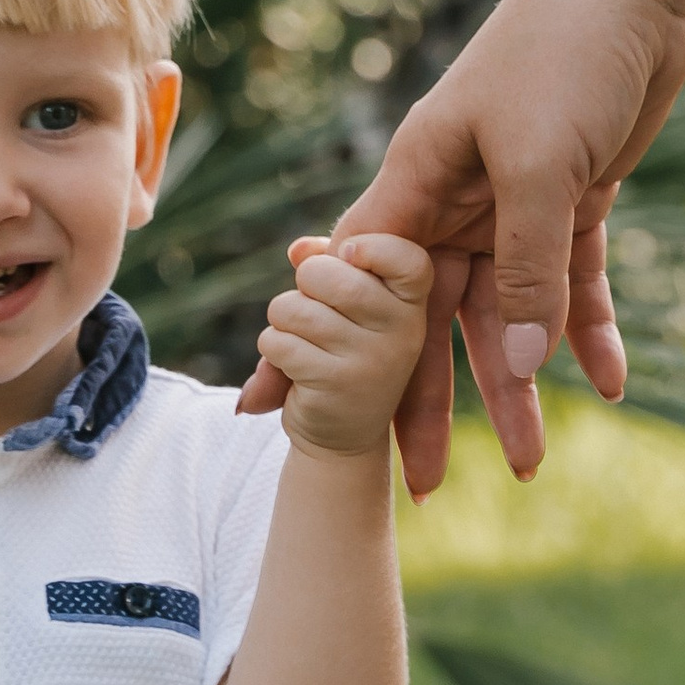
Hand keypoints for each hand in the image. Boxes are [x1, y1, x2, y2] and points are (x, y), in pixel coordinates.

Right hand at [239, 0, 684, 489]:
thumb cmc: (564, 50)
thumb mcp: (537, 167)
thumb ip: (526, 272)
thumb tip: (515, 370)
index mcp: (418, 184)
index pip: (349, 287)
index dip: (307, 352)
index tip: (267, 413)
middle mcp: (454, 203)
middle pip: (426, 325)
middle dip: (423, 406)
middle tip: (422, 488)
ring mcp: (512, 205)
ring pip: (506, 319)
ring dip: (517, 390)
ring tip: (529, 465)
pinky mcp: (573, 201)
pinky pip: (574, 283)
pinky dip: (590, 332)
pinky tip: (609, 383)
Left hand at [256, 231, 435, 464]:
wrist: (345, 437)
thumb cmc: (344, 353)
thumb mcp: (349, 307)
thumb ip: (331, 266)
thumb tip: (299, 249)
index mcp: (411, 303)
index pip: (408, 260)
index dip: (374, 246)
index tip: (348, 255)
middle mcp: (401, 329)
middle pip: (327, 273)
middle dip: (304, 283)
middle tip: (313, 306)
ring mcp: (372, 359)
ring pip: (294, 308)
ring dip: (283, 320)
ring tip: (304, 341)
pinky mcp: (336, 384)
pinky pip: (279, 342)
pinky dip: (272, 348)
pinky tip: (293, 367)